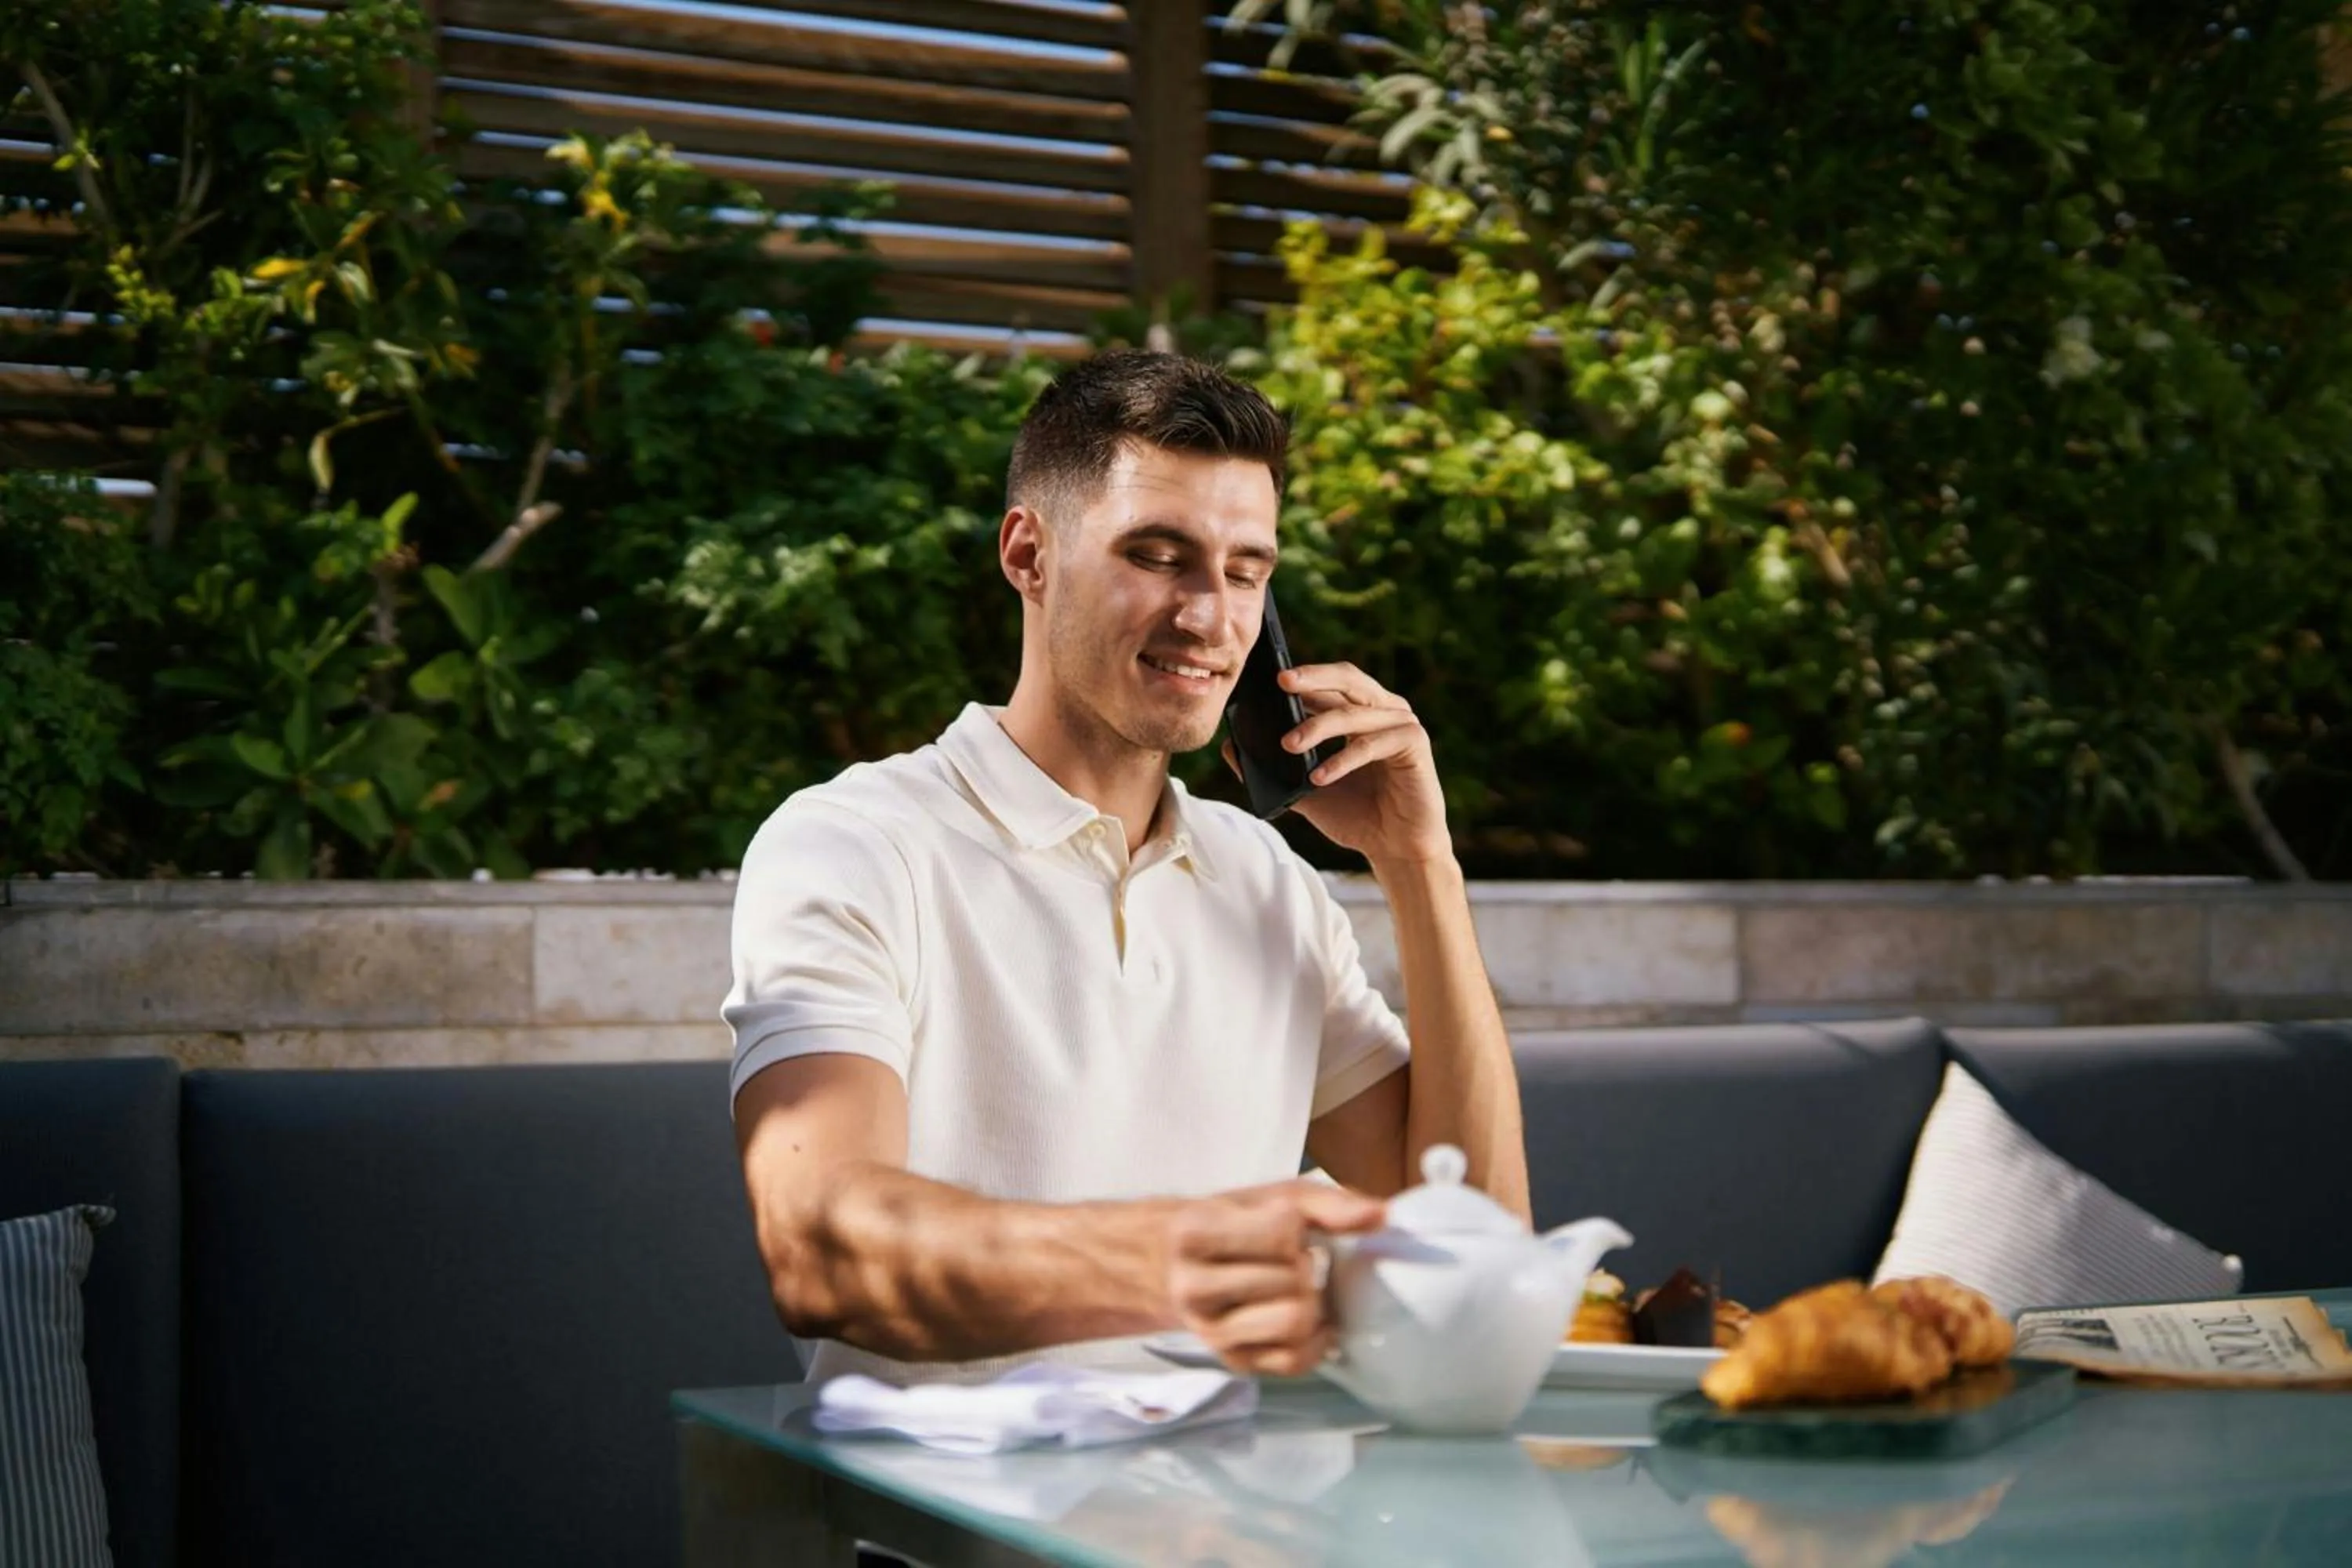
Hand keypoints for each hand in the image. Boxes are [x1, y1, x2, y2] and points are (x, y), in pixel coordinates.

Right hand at [1165, 1179, 1386, 1376]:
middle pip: (1293, 1282)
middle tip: (1293, 1259)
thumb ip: (1325, 1202)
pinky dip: (1315, 1340)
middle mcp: (1192, 1287)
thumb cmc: (1229, 1221)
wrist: (1167, 1263)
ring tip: (1300, 1287)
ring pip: (1295, 1323)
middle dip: (1307, 1266)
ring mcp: (1209, 1331)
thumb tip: (1380, 1215)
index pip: (1280, 1235)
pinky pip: (1293, 1361)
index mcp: (1193, 1233)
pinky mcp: (1231, 1361)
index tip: (1283, 1227)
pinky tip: (1308, 1318)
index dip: (1297, 1229)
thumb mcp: (1267, 1196)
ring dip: (1312, 1302)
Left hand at [1222, 662, 1450, 867]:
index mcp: (1361, 710)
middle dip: (1312, 677)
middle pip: (1347, 678)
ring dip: (1317, 727)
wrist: (1396, 850)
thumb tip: (1229, 747)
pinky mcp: (1415, 744)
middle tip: (1280, 682)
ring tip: (1287, 744)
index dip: (1301, 677)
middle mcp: (1384, 709)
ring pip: (1353, 713)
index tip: (1265, 676)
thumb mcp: (1305, 790)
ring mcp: (1402, 723)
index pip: (1328, 682)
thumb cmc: (1355, 816)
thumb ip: (1274, 767)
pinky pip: (1371, 745)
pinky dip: (1342, 760)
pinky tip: (1318, 777)